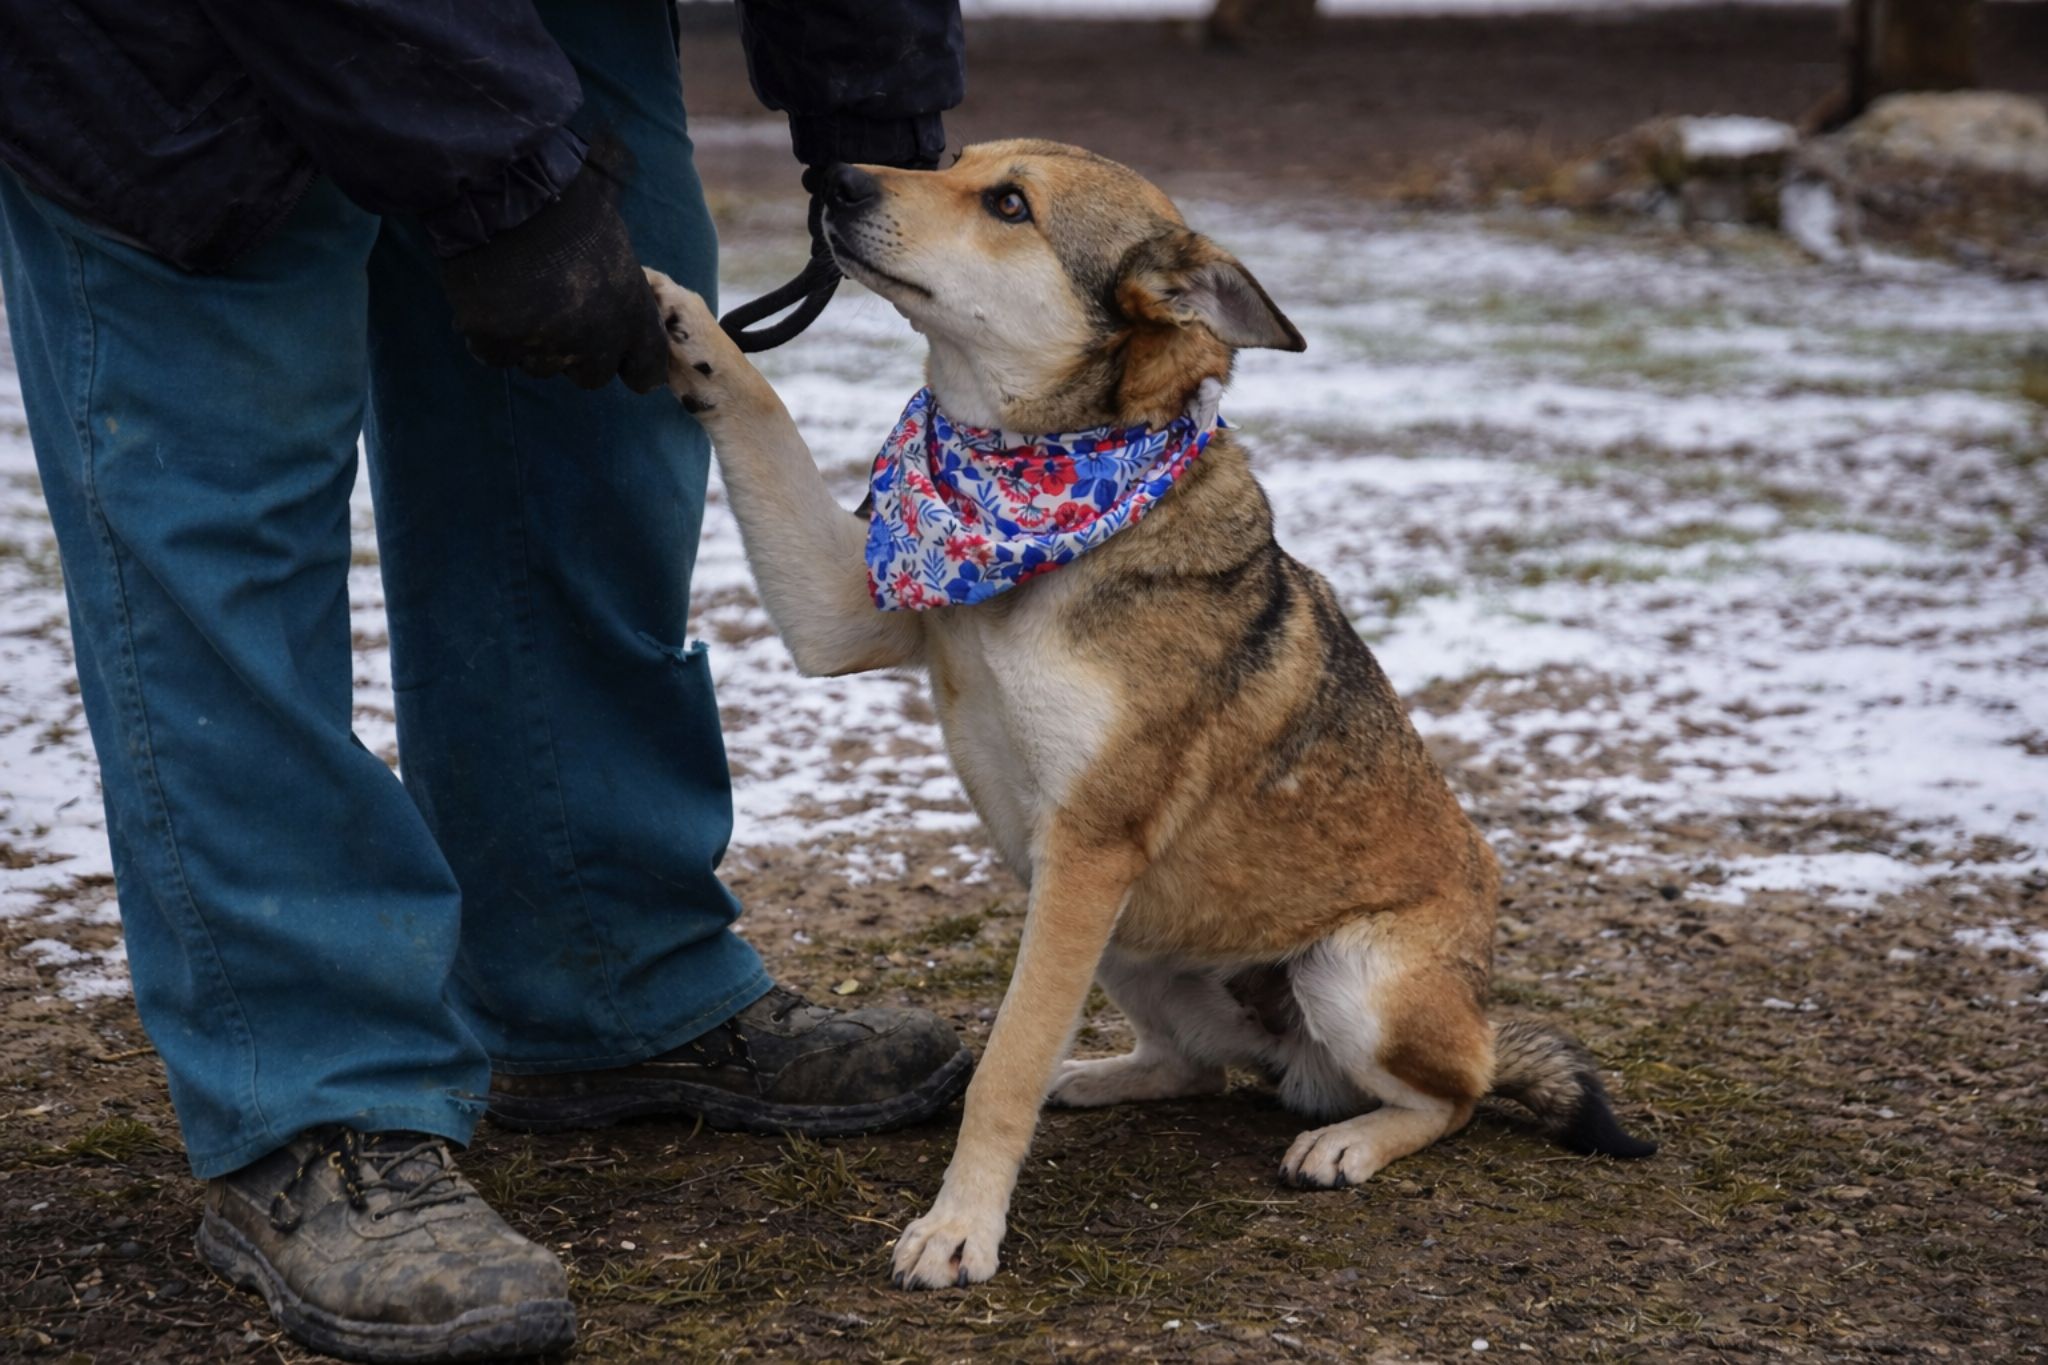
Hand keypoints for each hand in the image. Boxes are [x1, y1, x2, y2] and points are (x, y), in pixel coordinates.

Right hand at [438, 163, 667, 392]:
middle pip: (591, 376)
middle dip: (578, 355)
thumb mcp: (617, 250)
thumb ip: (622, 296)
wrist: (507, 191)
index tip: (620, 359)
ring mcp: (544, 345)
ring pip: (541, 367)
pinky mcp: (496, 342)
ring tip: (520, 298)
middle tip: (558, 316)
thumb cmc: (570, 209)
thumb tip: (620, 316)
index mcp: (632, 316)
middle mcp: (594, 340)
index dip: (632, 366)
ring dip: (534, 344)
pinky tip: (489, 301)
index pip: (646, 371)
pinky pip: (496, 355)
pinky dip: (491, 336)